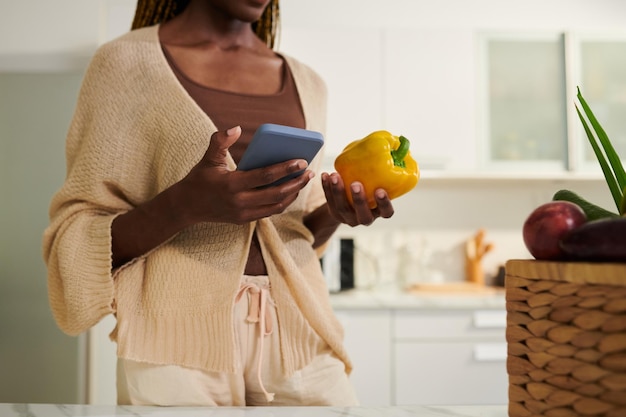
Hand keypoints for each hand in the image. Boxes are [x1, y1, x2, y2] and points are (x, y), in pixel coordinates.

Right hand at [179, 126, 314, 224]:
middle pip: (276, 194)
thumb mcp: (208, 158)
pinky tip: (291, 190)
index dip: (285, 169)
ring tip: (303, 180)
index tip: (302, 161)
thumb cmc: (200, 178)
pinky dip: (283, 201)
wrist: (187, 207)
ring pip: (276, 205)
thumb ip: (220, 141)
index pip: (265, 176)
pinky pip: (270, 212)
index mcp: (231, 185)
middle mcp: (239, 202)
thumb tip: (235, 127)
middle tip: (309, 171)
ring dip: (293, 193)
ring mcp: (243, 214)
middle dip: (296, 183)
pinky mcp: (245, 220)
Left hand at [321, 171, 393, 226]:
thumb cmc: (369, 187)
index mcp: (380, 211)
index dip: (384, 203)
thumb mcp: (376, 184)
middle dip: (359, 200)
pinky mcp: (336, 215)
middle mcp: (366, 218)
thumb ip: (379, 173)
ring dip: (338, 191)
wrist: (350, 203)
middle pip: (363, 215)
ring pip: (343, 209)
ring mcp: (350, 218)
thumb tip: (383, 144)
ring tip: (335, 175)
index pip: (387, 212)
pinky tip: (325, 176)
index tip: (380, 190)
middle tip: (355, 184)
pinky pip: (330, 203)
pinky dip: (326, 188)